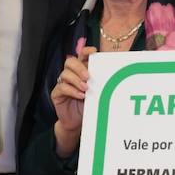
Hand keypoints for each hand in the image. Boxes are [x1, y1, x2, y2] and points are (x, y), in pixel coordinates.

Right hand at [53, 37, 97, 155]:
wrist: (77, 123)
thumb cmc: (90, 106)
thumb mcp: (99, 92)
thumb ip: (103, 82)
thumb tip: (118, 73)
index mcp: (82, 71)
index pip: (81, 55)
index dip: (86, 51)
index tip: (94, 52)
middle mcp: (71, 75)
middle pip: (70, 62)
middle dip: (79, 67)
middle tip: (88, 76)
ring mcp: (62, 83)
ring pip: (65, 74)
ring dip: (76, 80)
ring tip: (86, 88)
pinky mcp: (56, 94)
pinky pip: (61, 87)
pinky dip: (72, 90)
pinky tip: (80, 95)